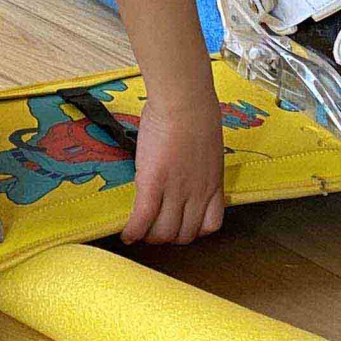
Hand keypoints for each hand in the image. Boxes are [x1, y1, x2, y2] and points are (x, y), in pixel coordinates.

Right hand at [122, 89, 225, 244]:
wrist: (184, 101)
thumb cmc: (196, 113)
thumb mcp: (208, 148)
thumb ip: (200, 165)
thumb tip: (187, 166)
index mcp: (214, 184)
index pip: (210, 225)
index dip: (194, 231)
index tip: (181, 225)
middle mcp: (197, 194)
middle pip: (184, 235)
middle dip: (169, 238)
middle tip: (154, 229)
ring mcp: (175, 191)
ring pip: (163, 233)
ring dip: (150, 237)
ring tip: (139, 231)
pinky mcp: (153, 184)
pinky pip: (142, 219)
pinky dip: (133, 231)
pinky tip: (126, 234)